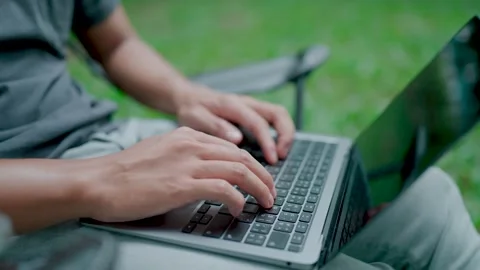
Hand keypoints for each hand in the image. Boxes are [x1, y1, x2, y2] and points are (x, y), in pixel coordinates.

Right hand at [84, 127, 274, 222]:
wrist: (99, 181)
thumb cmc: (126, 172)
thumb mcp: (161, 152)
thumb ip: (185, 155)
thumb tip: (207, 170)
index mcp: (187, 135)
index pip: (231, 147)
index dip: (251, 164)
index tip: (259, 178)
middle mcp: (191, 144)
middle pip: (242, 157)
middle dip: (263, 176)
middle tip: (272, 192)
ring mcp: (187, 163)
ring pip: (239, 170)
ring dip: (259, 188)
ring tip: (266, 202)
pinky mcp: (182, 184)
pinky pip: (223, 188)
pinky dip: (238, 199)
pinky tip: (240, 209)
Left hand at [175, 84, 294, 163]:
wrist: (189, 97)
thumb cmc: (192, 109)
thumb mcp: (195, 118)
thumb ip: (216, 127)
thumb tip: (238, 139)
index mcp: (233, 105)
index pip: (258, 122)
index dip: (268, 142)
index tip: (272, 160)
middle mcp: (247, 103)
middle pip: (278, 113)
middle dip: (286, 135)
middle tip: (282, 156)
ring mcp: (252, 107)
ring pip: (279, 115)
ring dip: (285, 135)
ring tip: (281, 156)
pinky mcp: (253, 113)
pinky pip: (272, 121)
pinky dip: (278, 135)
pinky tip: (273, 152)